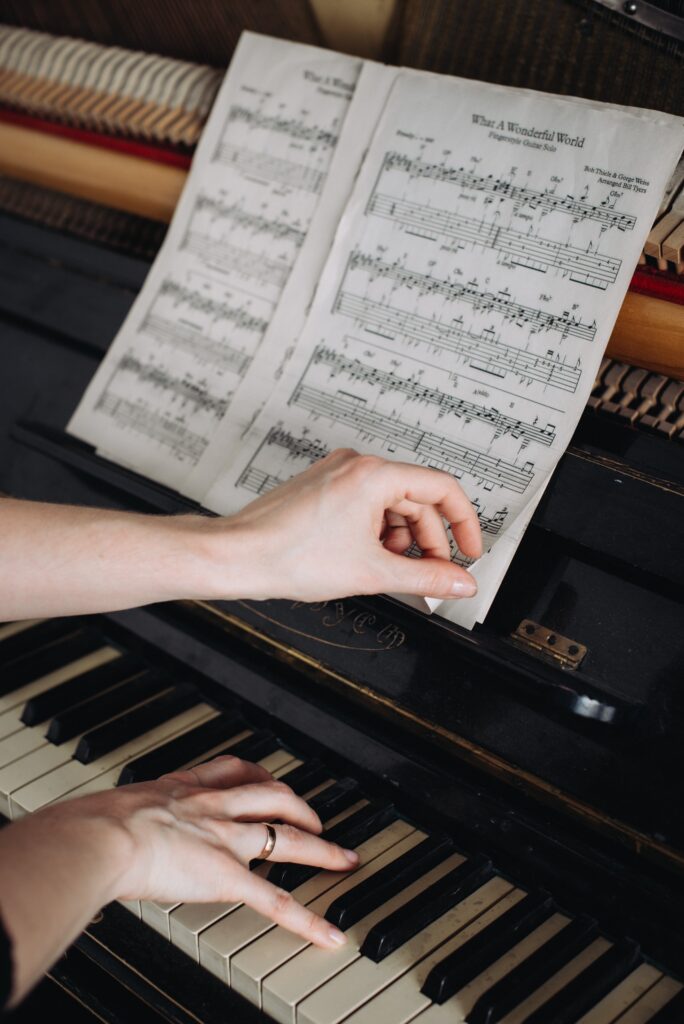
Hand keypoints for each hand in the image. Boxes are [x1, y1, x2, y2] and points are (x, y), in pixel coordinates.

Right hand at [58, 755, 357, 948]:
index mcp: (188, 787)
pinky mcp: (228, 877)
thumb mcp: (119, 805)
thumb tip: (101, 826)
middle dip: (303, 808)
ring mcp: (227, 840)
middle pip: (275, 797)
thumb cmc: (97, 824)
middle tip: (318, 820)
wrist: (105, 835)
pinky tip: (328, 934)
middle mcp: (216, 807)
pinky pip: (277, 900)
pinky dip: (307, 920)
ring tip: (344, 860)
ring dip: (323, 849)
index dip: (260, 777)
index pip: (237, 771)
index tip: (268, 781)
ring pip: (290, 838)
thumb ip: (127, 813)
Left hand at [212, 449, 481, 602]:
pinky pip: (366, 505)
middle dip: (427, 541)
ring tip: (387, 570)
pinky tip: (367, 559)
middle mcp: (356, 464)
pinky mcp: (323, 487)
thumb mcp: (371, 572)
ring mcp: (337, 473)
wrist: (238, 556)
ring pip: (391, 505)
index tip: (469, 552)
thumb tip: (459, 581)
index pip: (442, 488)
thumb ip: (426, 577)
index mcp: (373, 474)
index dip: (464, 524)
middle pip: (417, 500)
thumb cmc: (289, 556)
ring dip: (399, 539)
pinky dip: (376, 533)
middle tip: (429, 576)